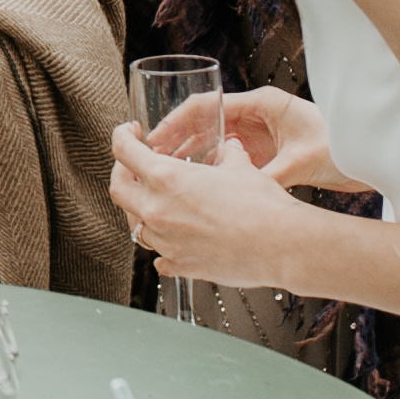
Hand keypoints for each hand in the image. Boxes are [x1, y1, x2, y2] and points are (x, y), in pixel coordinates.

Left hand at [108, 119, 317, 290]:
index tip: (128, 133)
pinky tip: (176, 239)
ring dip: (143, 210)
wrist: (281, 244)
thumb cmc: (262, 205)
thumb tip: (229, 148)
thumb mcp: (240, 166)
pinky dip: (163, 246)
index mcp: (167, 178)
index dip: (122, 136)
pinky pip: (159, 256)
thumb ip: (226, 154)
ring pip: (136, 224)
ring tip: (160, 202)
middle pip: (118, 188)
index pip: (123, 150)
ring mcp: (165, 241)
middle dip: (122, 173)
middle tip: (134, 166)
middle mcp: (158, 210)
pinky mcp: (179, 265)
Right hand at [155, 87, 362, 194]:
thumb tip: (241, 194)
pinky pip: (229, 156)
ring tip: (166, 173)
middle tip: (152, 159)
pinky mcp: (265, 150)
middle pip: (205, 121)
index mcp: (262, 104)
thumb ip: (269, 175)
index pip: (208, 105)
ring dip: (191, 154)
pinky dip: (211, 166)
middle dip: (177, 139)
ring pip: (214, 139)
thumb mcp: (301, 162)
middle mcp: (257, 114)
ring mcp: (259, 132)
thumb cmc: (341, 149)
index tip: (156, 138)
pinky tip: (197, 182)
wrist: (368, 156)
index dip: (177, 121)